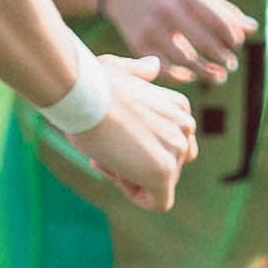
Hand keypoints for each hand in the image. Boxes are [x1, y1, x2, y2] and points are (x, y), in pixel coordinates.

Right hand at [50, 58, 193, 209]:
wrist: (83, 94)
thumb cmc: (92, 81)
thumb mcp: (120, 70)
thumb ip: (138, 72)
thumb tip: (152, 65)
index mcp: (178, 106)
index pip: (169, 143)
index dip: (140, 148)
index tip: (113, 138)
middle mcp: (185, 125)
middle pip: (168, 164)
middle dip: (137, 164)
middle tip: (105, 150)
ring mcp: (176, 149)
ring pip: (160, 183)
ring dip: (131, 176)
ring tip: (104, 154)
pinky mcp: (164, 172)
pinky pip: (160, 202)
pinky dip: (137, 197)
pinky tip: (114, 172)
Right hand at [94, 0, 248, 81]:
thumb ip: (222, 9)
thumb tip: (253, 28)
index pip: (217, 19)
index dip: (232, 36)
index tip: (236, 44)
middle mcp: (167, 9)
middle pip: (203, 41)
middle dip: (222, 57)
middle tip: (232, 66)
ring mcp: (151, 28)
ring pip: (185, 59)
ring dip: (205, 72)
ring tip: (218, 77)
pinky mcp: (137, 44)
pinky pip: (164, 68)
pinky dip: (181, 76)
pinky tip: (192, 76)